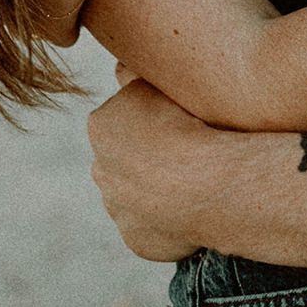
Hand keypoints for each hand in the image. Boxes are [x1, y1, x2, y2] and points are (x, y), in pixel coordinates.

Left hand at [88, 77, 217, 261]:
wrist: (206, 180)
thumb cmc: (187, 123)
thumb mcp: (158, 80)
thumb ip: (134, 73)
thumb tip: (120, 66)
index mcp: (101, 126)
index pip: (121, 117)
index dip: (151, 118)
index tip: (176, 121)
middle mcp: (101, 170)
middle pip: (124, 160)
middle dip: (148, 157)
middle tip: (186, 151)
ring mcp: (118, 209)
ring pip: (136, 196)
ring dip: (157, 190)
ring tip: (194, 181)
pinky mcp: (136, 240)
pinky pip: (153, 228)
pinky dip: (169, 222)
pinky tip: (194, 208)